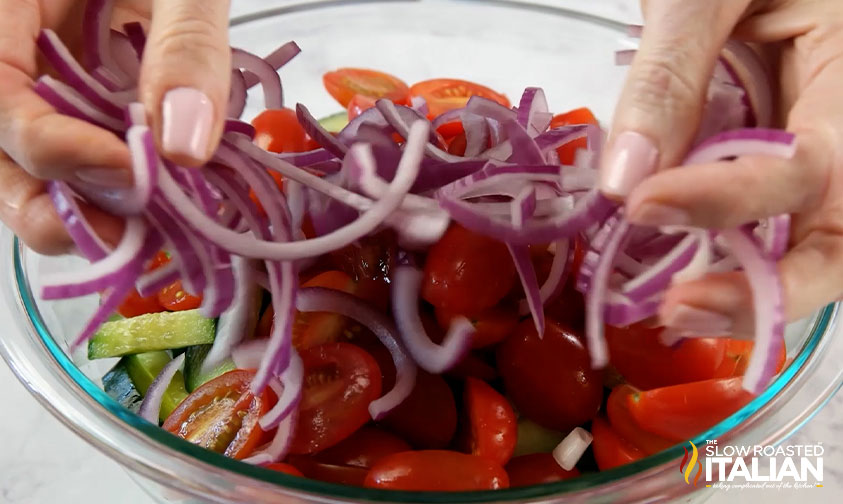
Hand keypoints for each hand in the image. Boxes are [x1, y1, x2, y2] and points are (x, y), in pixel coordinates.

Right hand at [0, 0, 230, 253]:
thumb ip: (184, 46)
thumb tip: (184, 148)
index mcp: (3, 6)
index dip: (51, 146)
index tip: (129, 170)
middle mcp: (6, 45)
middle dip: (45, 201)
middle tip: (115, 238)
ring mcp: (33, 74)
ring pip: (22, 158)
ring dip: (74, 206)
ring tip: (137, 236)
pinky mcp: (71, 95)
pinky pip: (69, 147)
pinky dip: (105, 184)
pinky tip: (149, 206)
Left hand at [598, 0, 842, 335]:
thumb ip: (671, 76)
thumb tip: (627, 179)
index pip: (810, 164)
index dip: (731, 198)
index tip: (645, 205)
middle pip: (841, 239)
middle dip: (770, 288)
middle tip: (682, 310)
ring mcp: (822, 154)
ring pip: (815, 245)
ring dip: (754, 290)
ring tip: (678, 312)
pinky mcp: (785, 168)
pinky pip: (775, 227)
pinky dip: (734, 262)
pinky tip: (682, 281)